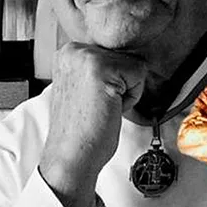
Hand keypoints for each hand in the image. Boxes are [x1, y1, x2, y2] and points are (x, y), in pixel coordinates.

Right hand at [39, 43, 145, 206]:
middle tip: (97, 106)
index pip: (112, 53)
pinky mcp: (102, 69)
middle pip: (124, 56)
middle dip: (120, 85)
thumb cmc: (80, 130)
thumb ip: (96, 69)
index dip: (112, 81)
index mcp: (67, 53)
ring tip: (102, 107)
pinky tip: (109, 108)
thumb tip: (121, 60)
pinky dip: (131, 97)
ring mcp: (86, 57)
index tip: (93, 99)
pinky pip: (139, 74)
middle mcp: (74, 50)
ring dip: (125, 91)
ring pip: (133, 64)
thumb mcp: (81, 86)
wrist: (71, 155)